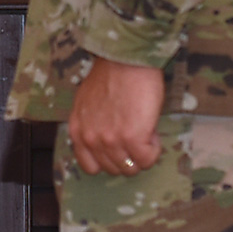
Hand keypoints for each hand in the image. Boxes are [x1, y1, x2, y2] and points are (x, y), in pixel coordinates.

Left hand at [66, 56, 165, 174]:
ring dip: (142, 153)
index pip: (90, 166)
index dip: (109, 159)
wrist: (125, 62)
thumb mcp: (87, 105)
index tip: (119, 146)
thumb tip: (105, 143)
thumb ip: (91, 126)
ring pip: (131, 168)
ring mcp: (111, 141)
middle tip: (135, 133)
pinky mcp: (132, 139)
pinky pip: (147, 159)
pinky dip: (154, 149)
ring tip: (143, 129)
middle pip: (114, 169)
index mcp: (78, 132)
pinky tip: (150, 129)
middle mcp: (90, 139)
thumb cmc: (110, 78)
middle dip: (128, 156)